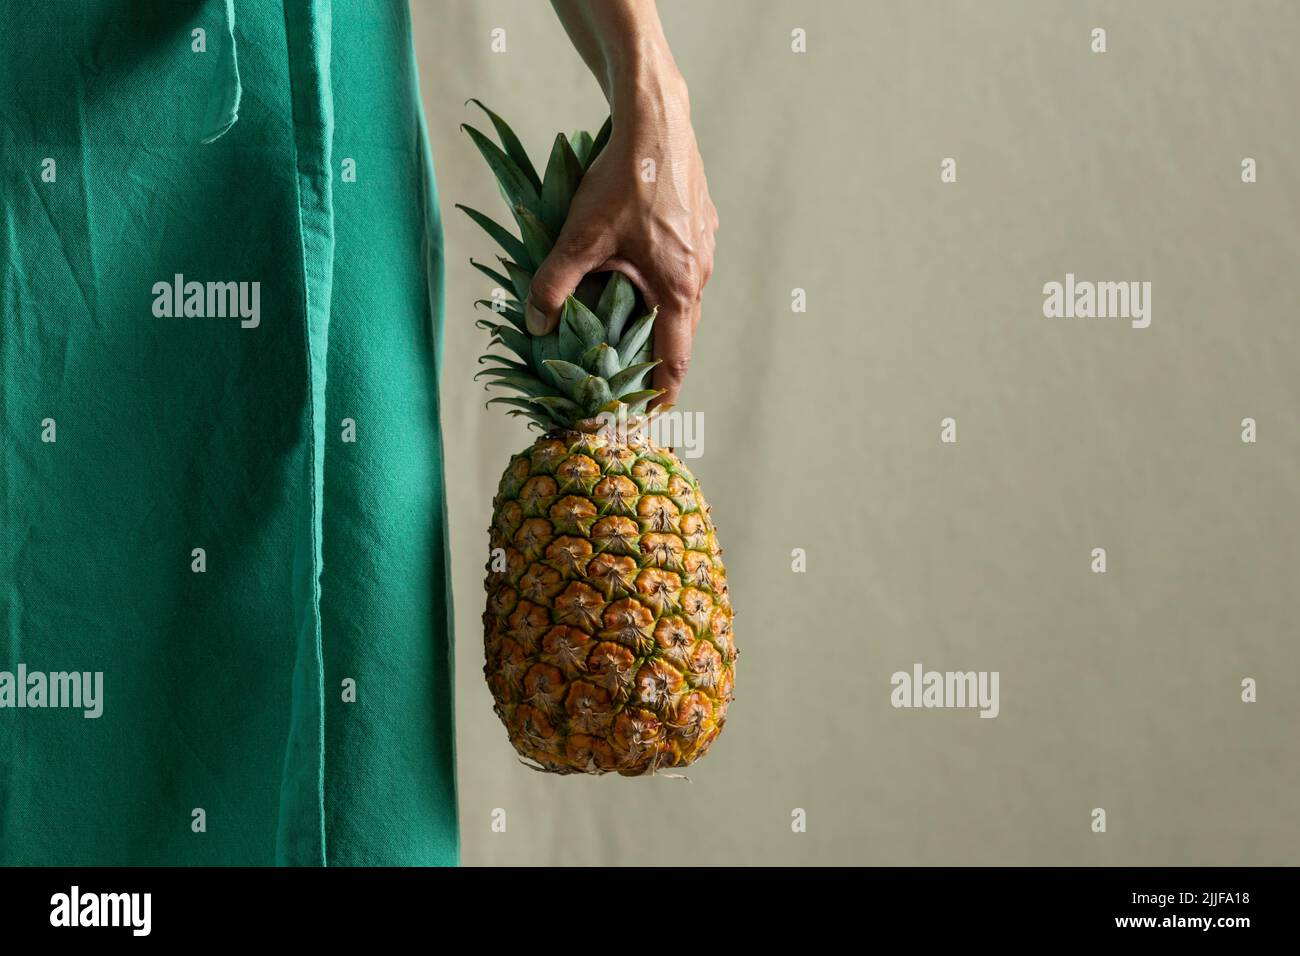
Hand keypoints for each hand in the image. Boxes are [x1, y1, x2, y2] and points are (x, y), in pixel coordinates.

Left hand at [524, 68, 717, 407]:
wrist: (655, 118)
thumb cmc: (621, 180)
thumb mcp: (578, 238)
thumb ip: (553, 285)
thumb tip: (534, 324)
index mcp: (678, 288)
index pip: (674, 360)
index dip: (660, 393)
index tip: (647, 415)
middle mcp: (700, 274)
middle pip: (680, 333)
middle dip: (655, 359)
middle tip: (628, 380)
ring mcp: (705, 248)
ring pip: (683, 299)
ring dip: (657, 318)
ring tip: (626, 328)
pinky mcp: (702, 224)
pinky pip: (684, 268)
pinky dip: (662, 283)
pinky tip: (635, 270)